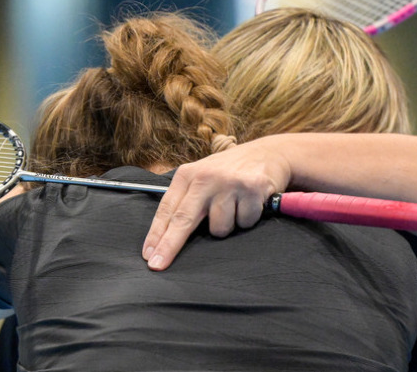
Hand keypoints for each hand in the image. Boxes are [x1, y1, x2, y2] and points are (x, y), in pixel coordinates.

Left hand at [142, 137, 289, 269]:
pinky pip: (244, 223)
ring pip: (219, 229)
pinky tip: (250, 203)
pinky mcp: (252, 189)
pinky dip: (247, 219)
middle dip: (169, 246)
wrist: (268, 152)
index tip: (148, 255)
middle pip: (183, 219)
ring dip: (227, 226)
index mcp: (188, 175)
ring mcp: (229, 183)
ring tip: (234, 206)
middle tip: (158, 265)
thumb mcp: (202, 176)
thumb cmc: (229, 171)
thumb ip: (186, 198)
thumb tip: (166, 235)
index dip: (156, 234)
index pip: (167, 209)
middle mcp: (205, 177)